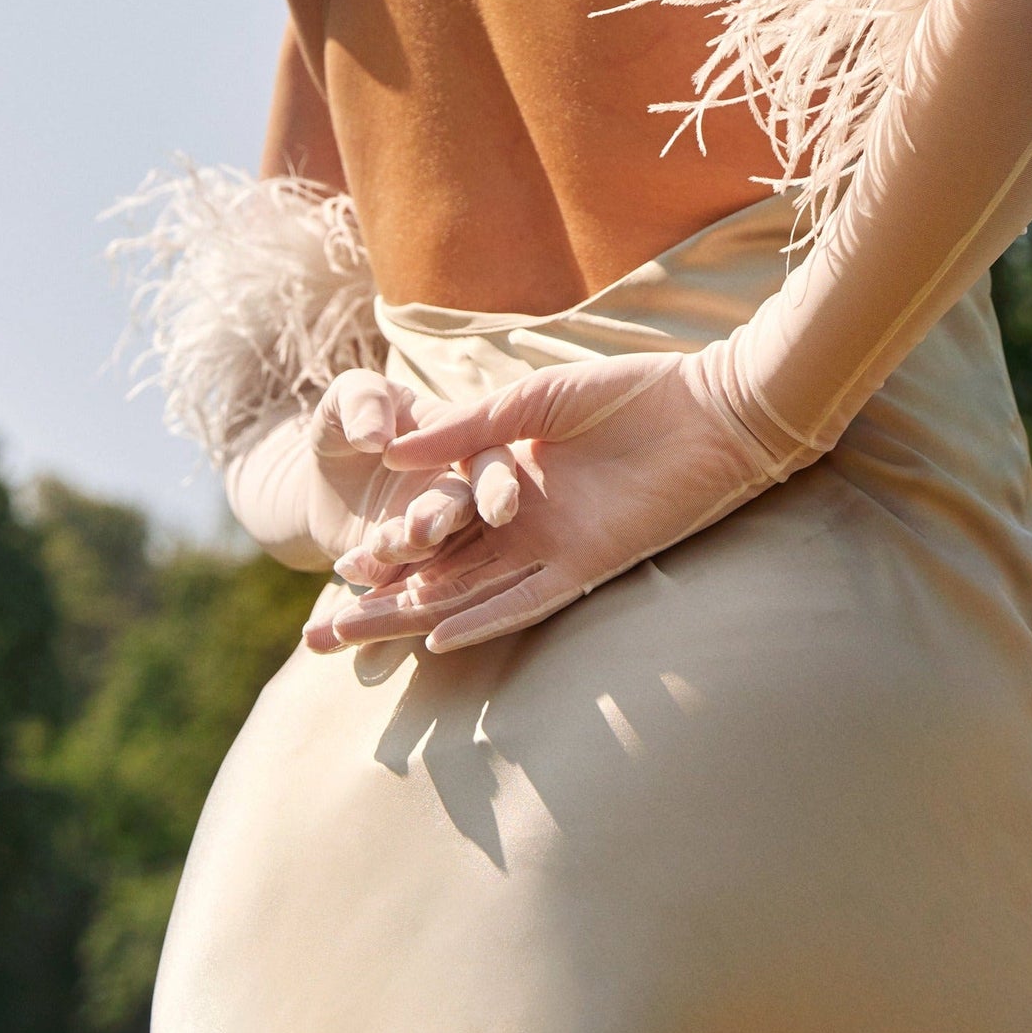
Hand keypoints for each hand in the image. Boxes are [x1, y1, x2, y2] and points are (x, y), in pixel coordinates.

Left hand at [228, 367, 521, 575]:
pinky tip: (348, 566)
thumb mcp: (348, 395)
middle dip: (443, 520)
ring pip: (432, 548)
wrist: (319, 474)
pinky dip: (373, 574)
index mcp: (458, 441)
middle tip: (420, 530)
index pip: (489, 461)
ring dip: (405, 550)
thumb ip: (363, 402)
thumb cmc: (346, 419)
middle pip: (463, 509)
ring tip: (375, 544)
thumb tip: (374, 437)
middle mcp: (453, 488)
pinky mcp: (403, 562)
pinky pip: (395, 574)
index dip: (497, 485)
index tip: (500, 510)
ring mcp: (430, 530)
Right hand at [305, 350, 780, 655]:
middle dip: (381, 603)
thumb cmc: (634, 393)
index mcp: (509, 482)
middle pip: (438, 573)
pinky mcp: (588, 563)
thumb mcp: (536, 400)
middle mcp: (523, 525)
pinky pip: (526, 599)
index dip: (386, 550)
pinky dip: (484, 619)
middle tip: (318, 635)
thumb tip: (392, 449)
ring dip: (415, 619)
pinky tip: (438, 638)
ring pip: (469, 594)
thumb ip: (468, 428)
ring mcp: (552, 547)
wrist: (713, 409)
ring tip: (354, 639)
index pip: (434, 525)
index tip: (333, 569)